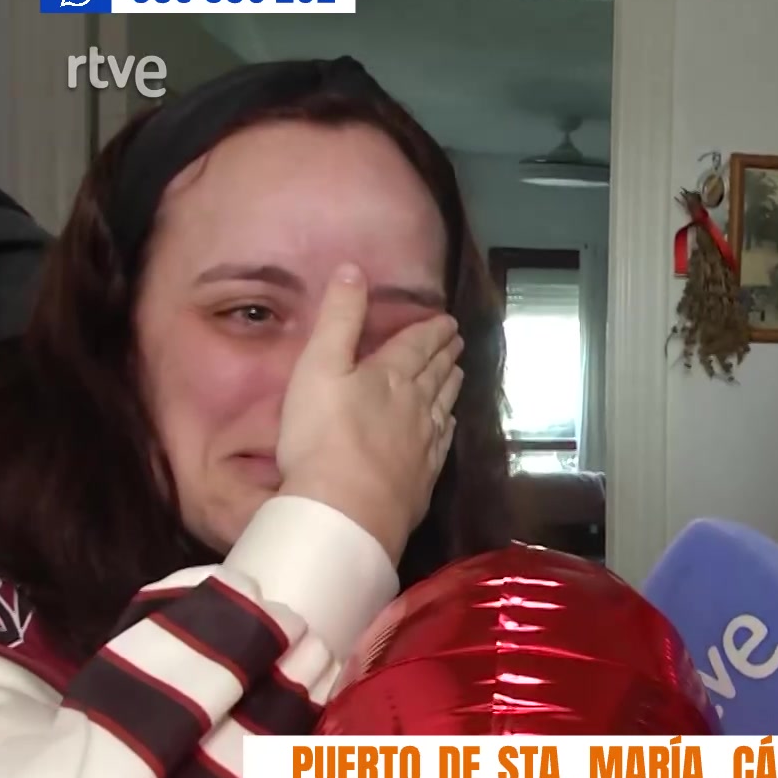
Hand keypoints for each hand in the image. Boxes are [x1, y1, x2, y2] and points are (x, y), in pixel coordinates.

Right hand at [276, 263, 462, 564]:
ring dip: (451, 384)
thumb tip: (353, 269)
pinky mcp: (423, 476)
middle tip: (457, 340)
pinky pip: (443, 442)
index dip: (432, 330)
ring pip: (444, 404)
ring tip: (458, 372)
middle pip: (436, 372)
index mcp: (391, 374)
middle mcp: (416, 404)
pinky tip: (450, 425)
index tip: (448, 320)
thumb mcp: (319, 366)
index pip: (417, 344)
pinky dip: (449, 425)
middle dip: (446, 353)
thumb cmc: (322, 436)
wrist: (346, 508)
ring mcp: (424, 442)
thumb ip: (338, 318)